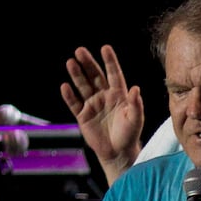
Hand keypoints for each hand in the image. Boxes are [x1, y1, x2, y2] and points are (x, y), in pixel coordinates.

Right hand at [61, 44, 143, 184]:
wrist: (118, 153)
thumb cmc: (129, 135)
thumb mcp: (136, 119)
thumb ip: (136, 104)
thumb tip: (136, 88)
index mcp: (119, 94)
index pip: (114, 74)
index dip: (109, 61)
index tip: (105, 48)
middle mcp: (104, 96)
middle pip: (95, 76)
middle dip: (88, 63)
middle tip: (80, 50)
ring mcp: (92, 104)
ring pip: (83, 86)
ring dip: (76, 75)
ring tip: (70, 62)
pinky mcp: (83, 116)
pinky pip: (74, 103)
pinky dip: (69, 96)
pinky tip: (65, 86)